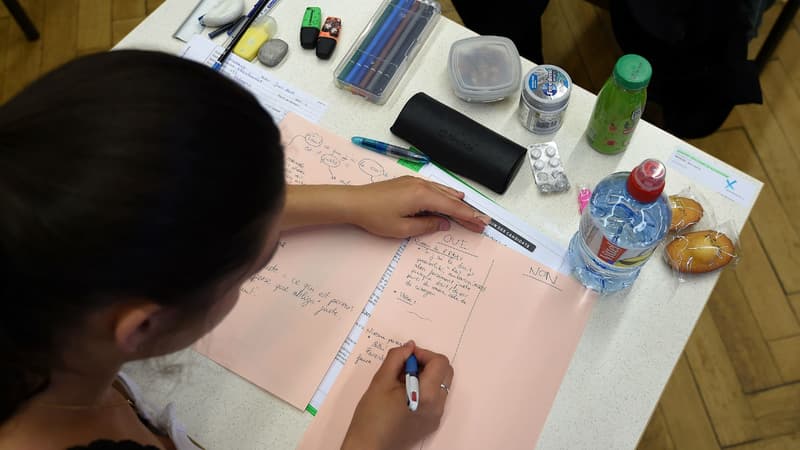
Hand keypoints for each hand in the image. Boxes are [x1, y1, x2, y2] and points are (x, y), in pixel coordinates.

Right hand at [341, 341, 453, 449]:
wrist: (368, 447)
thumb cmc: (371, 415)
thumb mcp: (381, 381)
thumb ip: (397, 358)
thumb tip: (409, 346)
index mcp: (428, 396)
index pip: (440, 362)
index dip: (423, 353)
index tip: (406, 357)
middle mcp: (438, 407)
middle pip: (445, 372)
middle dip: (427, 363)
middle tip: (405, 366)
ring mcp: (436, 417)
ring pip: (441, 384)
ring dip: (426, 375)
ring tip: (401, 381)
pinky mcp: (431, 423)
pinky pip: (436, 398)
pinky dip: (425, 389)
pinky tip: (404, 394)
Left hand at [347, 176, 490, 237]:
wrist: (354, 202)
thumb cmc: (375, 216)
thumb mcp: (402, 229)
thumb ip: (427, 226)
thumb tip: (443, 223)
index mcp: (423, 196)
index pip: (452, 208)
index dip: (468, 217)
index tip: (481, 223)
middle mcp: (422, 185)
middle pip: (450, 199)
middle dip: (466, 211)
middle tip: (480, 222)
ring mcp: (414, 182)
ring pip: (443, 191)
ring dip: (456, 202)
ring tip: (470, 210)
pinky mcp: (408, 183)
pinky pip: (433, 188)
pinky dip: (444, 195)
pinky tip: (448, 197)